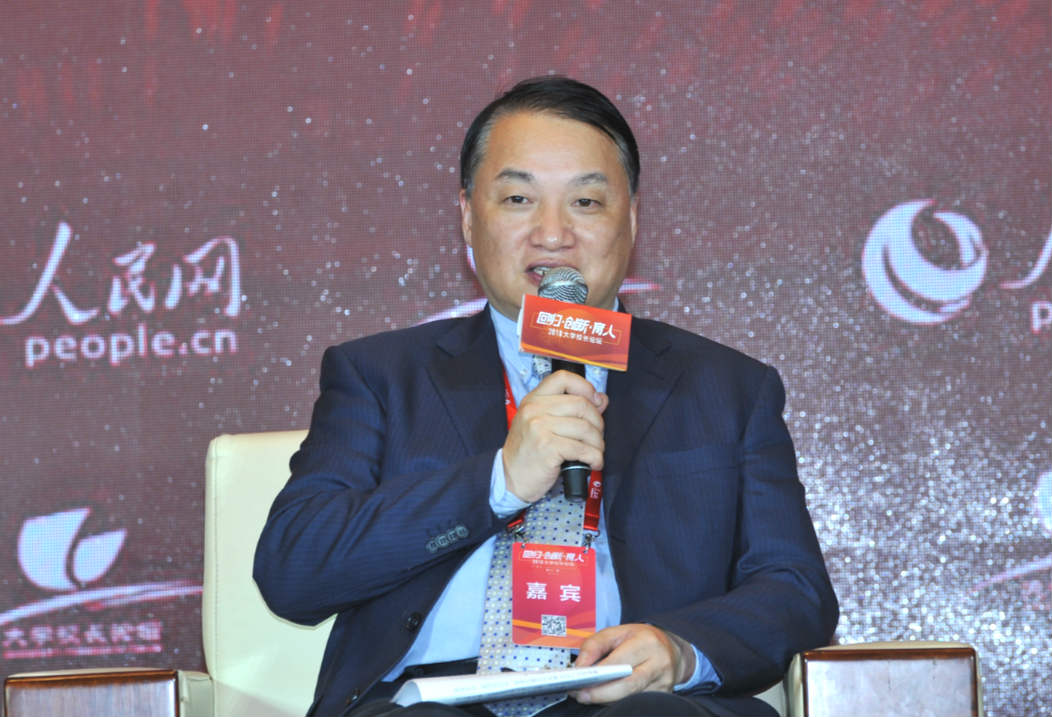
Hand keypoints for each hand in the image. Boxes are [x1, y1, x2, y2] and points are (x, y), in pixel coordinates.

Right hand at [502, 370, 607, 502]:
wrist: (509, 478)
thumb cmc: (529, 452)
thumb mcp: (542, 424)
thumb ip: (570, 409)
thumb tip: (601, 399)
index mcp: (533, 400)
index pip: (563, 378)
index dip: (585, 387)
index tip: (595, 402)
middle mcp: (535, 409)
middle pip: (581, 404)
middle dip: (598, 423)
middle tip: (597, 437)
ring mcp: (539, 428)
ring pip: (585, 428)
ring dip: (598, 443)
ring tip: (595, 452)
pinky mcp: (547, 447)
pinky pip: (582, 448)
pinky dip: (594, 457)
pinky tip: (593, 462)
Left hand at [570, 624, 696, 703]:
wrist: (670, 649)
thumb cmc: (640, 639)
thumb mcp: (617, 632)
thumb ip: (594, 645)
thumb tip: (580, 667)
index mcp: (647, 642)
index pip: (619, 661)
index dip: (598, 673)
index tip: (578, 680)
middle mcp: (659, 664)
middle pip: (627, 685)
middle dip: (601, 693)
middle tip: (580, 695)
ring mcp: (663, 683)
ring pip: (631, 697)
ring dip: (607, 699)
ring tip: (588, 696)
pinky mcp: (663, 696)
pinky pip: (636, 702)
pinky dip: (618, 702)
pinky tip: (606, 698)